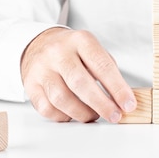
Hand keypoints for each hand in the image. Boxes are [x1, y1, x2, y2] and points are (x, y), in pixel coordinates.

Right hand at [21, 28, 135, 122]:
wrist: (40, 44)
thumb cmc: (73, 51)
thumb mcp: (92, 50)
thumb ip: (107, 70)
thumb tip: (122, 99)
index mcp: (80, 41)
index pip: (102, 66)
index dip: (118, 88)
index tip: (128, 104)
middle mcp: (58, 53)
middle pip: (80, 83)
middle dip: (101, 104)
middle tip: (114, 116)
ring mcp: (42, 69)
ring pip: (62, 99)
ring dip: (82, 113)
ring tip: (93, 115)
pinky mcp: (30, 84)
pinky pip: (47, 108)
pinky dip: (64, 116)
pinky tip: (73, 113)